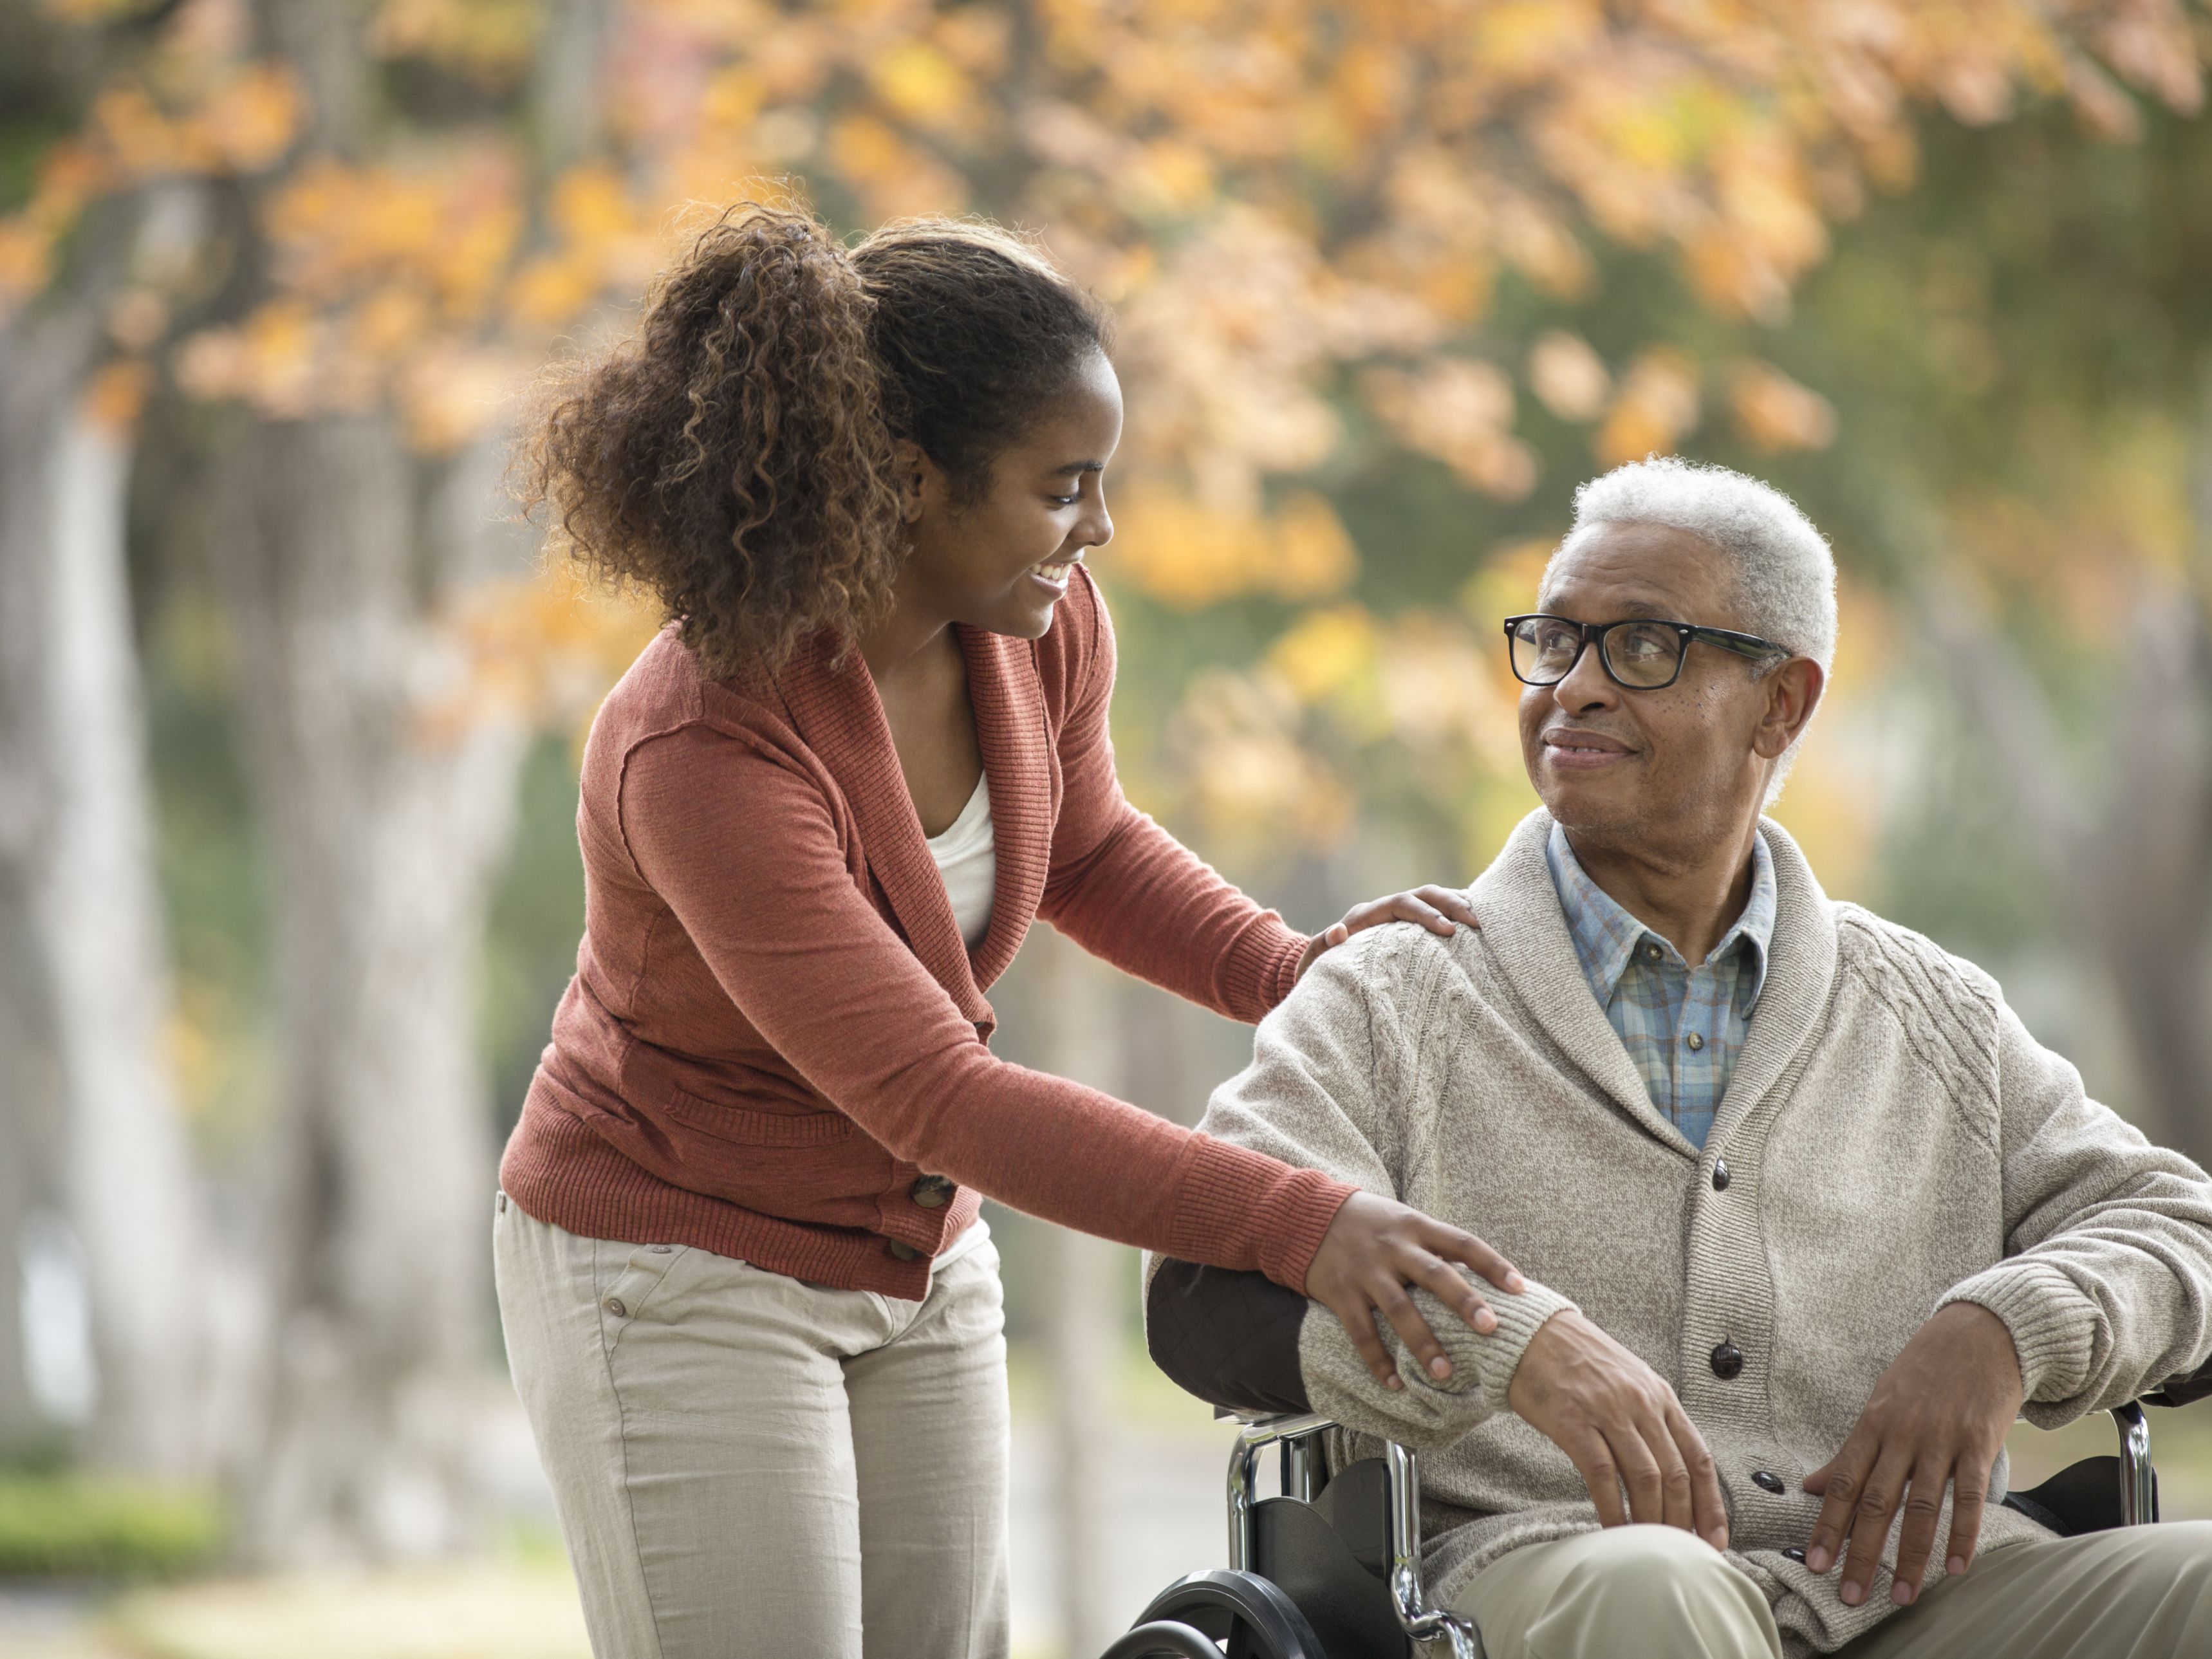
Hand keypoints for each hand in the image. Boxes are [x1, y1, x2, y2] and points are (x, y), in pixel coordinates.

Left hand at [1296, 887, 1477, 981]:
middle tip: (1475, 923)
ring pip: (1435, 899)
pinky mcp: (1412, 927)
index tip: (1448, 931)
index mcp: (1367, 915)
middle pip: (1424, 894)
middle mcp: (1386, 909)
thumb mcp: (1316, 959)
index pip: (1402, 904)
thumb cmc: (1320, 967)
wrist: (1322, 967)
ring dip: (1460, 904)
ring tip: (1486, 921)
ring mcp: (1400, 917)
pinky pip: (1439, 912)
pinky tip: (1481, 924)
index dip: (1426, 914)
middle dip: (1451, 904)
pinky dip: (1457, 912)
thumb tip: (1337, 932)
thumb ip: (1322, 946)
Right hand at [1305, 1191, 1523, 1391]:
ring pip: (1399, 1308)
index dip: (1493, 1264)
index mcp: (1415, 1226)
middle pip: (1435, 1274)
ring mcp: (1366, 1270)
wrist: (1305, 1215)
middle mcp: (1394, 1246)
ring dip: (1423, 1343)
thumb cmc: (1368, 1222)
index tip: (1520, 1288)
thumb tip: (1480, 1277)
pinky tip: (1394, 1384)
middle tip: (1491, 1329)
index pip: (1462, 1243)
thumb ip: (1434, 1246)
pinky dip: (1377, 1360)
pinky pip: (1361, 1331)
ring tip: (1446, 1374)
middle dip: (1464, 1302)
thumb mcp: (1403, 1221)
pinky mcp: (1341, 1292)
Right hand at [1507, 1310, 1728, 1548]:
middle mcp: (1641, 1402)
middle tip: (1681, 1551)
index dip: (1711, 1503)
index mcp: (1660, 1395)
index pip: (1699, 1457)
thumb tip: (1671, 1472)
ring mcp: (1608, 1411)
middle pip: (1675, 1474)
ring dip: (1651, 1520)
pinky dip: (1612, 1508)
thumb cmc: (1579, 1361)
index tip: (1716, 1538)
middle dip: (1683, 1520)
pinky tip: (1613, 1530)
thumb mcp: (1629, 1381)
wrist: (1533, 1332)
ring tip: (1648, 1547)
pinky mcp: (1573, 1421)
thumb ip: (1652, 1419)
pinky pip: (1602, 1474)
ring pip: (1645, 1477)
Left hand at [1803, 1302, 2023, 1607]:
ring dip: (1911, 1555)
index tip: (1814, 1563)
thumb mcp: (1880, 1404)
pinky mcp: (1979, 1441)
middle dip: (1862, 1552)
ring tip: (1901, 1594)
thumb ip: (1850, 1452)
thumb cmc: (1924, 1373)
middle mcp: (1902, 1434)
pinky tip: (1957, 1565)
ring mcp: (1941, 1438)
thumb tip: (1808, 1485)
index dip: (1827, 1525)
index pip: (1842, 1483)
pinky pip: (1971, 1495)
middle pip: (1877, 1501)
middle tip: (1850, 1595)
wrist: (1979, 1334)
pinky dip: (1964, 1533)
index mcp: (1872, 1425)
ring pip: (1922, 1505)